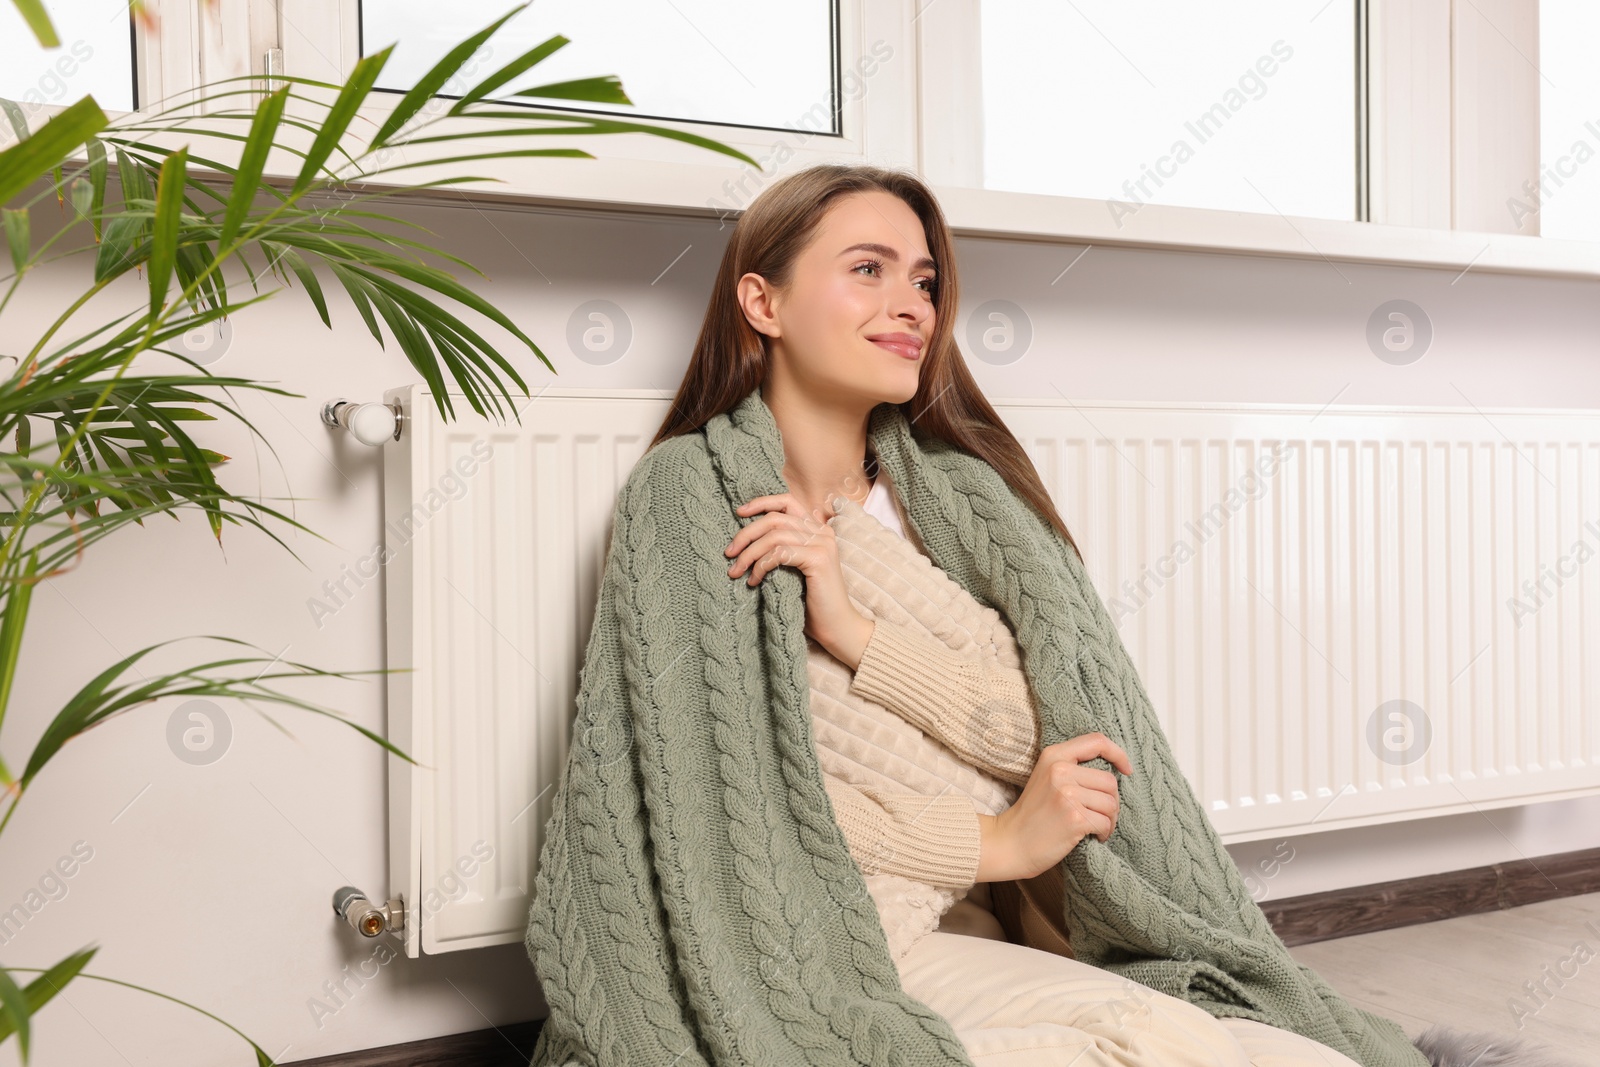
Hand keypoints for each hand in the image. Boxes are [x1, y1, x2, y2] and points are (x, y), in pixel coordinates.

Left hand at [724, 492, 873, 665]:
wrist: (836, 627)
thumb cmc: (811, 602)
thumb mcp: (793, 569)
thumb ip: (781, 548)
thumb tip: (746, 538)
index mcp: (817, 530)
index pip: (788, 502)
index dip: (762, 503)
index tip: (739, 512)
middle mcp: (822, 532)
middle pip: (775, 519)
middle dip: (746, 534)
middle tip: (729, 553)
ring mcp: (822, 544)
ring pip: (774, 536)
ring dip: (749, 553)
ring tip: (735, 571)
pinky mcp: (818, 559)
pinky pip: (779, 553)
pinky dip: (761, 566)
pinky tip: (754, 581)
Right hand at [975, 732, 1132, 881]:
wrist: (1011, 843)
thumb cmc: (1033, 814)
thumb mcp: (1046, 778)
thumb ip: (1072, 767)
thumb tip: (1113, 769)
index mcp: (1054, 755)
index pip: (1096, 741)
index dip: (1118, 754)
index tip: (1126, 769)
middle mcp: (1060, 770)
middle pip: (1110, 781)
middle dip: (1111, 802)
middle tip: (1100, 815)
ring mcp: (1066, 794)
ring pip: (1111, 803)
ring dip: (1109, 820)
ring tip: (1096, 827)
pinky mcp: (1074, 818)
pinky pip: (1106, 823)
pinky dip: (1104, 833)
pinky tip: (1093, 837)